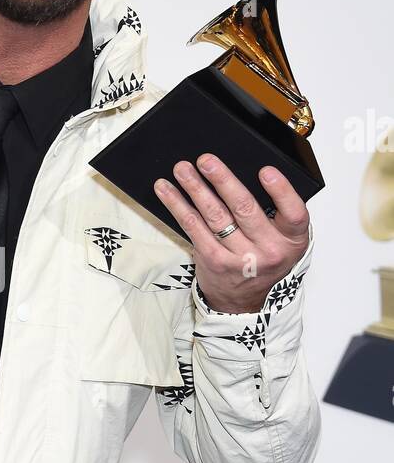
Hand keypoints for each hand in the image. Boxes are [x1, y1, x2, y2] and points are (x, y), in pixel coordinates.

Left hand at [153, 154, 309, 313]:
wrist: (244, 301)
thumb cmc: (264, 260)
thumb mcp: (283, 240)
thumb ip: (276, 213)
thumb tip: (246, 172)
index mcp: (292, 240)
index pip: (293, 214)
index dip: (281, 191)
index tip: (265, 171)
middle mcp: (269, 250)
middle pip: (245, 209)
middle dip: (223, 180)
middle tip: (207, 160)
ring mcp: (240, 258)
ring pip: (215, 215)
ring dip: (196, 188)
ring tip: (182, 169)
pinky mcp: (213, 261)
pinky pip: (193, 227)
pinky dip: (178, 206)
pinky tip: (168, 191)